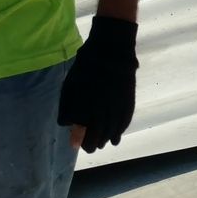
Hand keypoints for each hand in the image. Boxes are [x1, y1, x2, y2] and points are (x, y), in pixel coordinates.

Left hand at [57, 15, 137, 151]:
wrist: (111, 50)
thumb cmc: (86, 67)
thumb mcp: (70, 86)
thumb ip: (68, 107)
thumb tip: (67, 124)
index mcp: (89, 104)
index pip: (86, 131)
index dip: (82, 140)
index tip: (78, 145)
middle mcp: (105, 108)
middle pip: (101, 133)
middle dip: (95, 143)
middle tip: (91, 147)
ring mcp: (119, 104)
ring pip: (114, 128)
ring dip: (108, 138)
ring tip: (104, 143)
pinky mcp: (128, 100)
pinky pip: (125, 119)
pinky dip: (121, 129)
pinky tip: (117, 135)